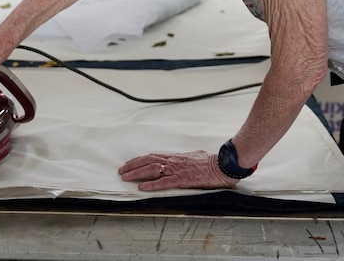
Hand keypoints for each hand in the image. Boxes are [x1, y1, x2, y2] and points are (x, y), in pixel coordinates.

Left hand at [118, 151, 236, 190]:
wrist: (222, 166)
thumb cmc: (212, 162)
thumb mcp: (196, 156)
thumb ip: (187, 159)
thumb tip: (185, 159)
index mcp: (176, 157)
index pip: (153, 156)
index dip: (139, 160)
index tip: (129, 163)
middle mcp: (174, 161)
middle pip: (148, 161)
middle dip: (132, 165)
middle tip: (121, 170)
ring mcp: (177, 170)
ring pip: (151, 169)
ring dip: (136, 173)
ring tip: (125, 177)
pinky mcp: (183, 180)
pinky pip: (163, 182)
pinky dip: (151, 185)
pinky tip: (141, 188)